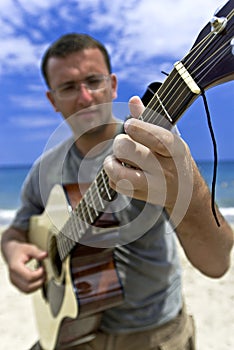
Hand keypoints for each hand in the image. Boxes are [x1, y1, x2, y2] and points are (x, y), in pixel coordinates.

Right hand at [5, 240, 46, 292]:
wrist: (11, 251)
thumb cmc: (20, 250)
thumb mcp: (29, 248)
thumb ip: (37, 252)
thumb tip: (45, 255)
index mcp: (15, 267)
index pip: (29, 277)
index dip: (39, 274)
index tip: (43, 267)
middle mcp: (13, 276)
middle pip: (28, 286)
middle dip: (39, 281)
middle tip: (44, 272)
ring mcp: (14, 281)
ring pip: (27, 290)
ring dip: (37, 285)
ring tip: (42, 276)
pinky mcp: (16, 284)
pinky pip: (26, 290)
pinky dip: (34, 287)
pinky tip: (38, 279)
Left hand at [104, 96, 193, 215]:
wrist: (186, 192)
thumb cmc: (173, 158)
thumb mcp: (169, 138)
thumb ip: (149, 120)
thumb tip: (133, 100)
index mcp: (175, 150)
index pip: (157, 138)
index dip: (139, 129)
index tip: (128, 124)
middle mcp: (165, 169)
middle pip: (129, 151)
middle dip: (120, 144)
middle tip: (123, 144)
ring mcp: (153, 186)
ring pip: (119, 173)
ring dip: (111, 163)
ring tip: (115, 159)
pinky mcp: (141, 196)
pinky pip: (116, 185)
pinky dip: (112, 177)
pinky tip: (121, 171)